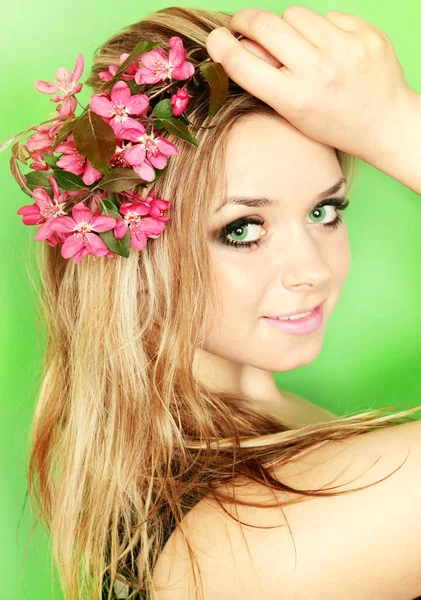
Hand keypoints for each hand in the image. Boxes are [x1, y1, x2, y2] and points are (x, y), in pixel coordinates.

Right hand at [206, 6, 415, 159]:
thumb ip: (266, 80)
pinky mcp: (365, 33)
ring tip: (301, 46)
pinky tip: (331, 48)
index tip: (217, 39)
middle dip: (247, 21)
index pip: (242, 62)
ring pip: (294, 13)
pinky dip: (322, 28)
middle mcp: (318, 71)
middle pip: (265, 24)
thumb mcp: (293, 114)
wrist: (386, 123)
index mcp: (294, 99)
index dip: (221, 45)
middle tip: (244, 25)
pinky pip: (327, 15)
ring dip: (289, 26)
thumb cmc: (333, 124)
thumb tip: (239, 45)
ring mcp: (344, 49)